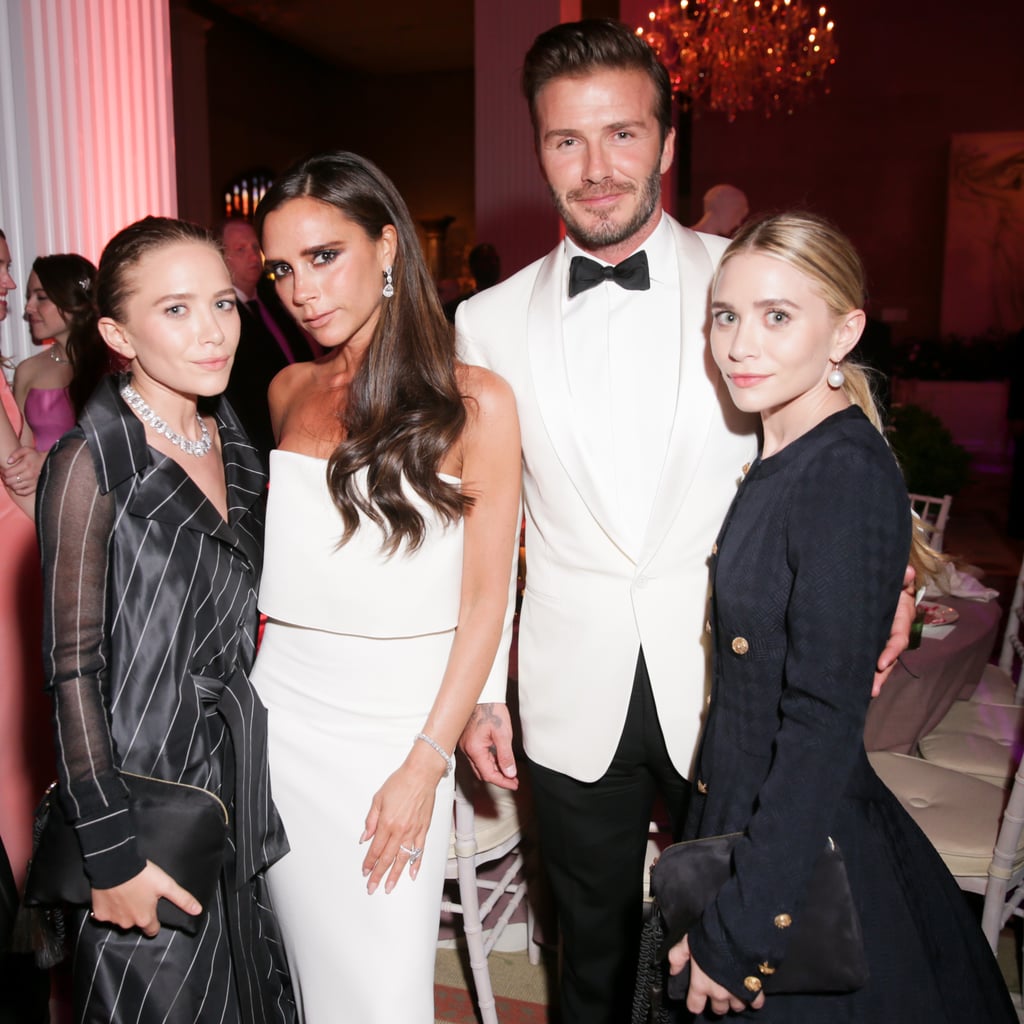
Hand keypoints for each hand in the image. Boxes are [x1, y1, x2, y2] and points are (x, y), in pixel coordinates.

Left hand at [3, 446, 43, 495]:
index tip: (3, 470)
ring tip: (11, 480)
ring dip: (11, 484)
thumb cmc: (35, 456)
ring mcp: (33, 482)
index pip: (8, 473)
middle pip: (10, 481)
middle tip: (6, 476)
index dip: (3, 472)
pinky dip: (18, 490)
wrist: (49, 462)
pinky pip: (23, 492)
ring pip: (16, 487)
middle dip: (5, 479)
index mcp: (26, 465)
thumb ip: (15, 454)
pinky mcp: (36, 487)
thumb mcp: (26, 450)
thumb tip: (8, 461)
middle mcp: (29, 475)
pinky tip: (17, 485)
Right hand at [90, 861, 200, 936]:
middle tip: (139, 895)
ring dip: (124, 910)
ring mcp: (112, 920)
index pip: (152, 930)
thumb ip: (182, 899)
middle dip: (138, 913)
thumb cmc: (143, 876)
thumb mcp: (166, 885)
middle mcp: (128, 924)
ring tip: (127, 893)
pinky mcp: (99, 913)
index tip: (154, 909)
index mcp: (145, 918)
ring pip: (121, 919)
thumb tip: (198, 911)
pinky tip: (113, 895)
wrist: (115, 866)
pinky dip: (109, 907)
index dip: (154, 921)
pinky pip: (105, 914)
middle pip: (136, 923)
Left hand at [360, 751, 441, 894]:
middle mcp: (400, 830)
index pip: (375, 849)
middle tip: (373, 887)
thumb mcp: (378, 798)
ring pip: (403, 858)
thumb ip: (371, 820)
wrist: (421, 774)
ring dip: (395, 875)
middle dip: (378, 875)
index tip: (365, 872)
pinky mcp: (424, 829)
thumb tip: (365, 837)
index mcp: (387, 823)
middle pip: (388, 858)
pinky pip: (419, 850)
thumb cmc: (400, 782)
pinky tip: (412, 873)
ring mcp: (413, 831)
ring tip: (390, 886)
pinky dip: (416, 864)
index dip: (369, 862)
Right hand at [458, 703, 517, 789]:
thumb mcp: (503, 734)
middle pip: (482, 772)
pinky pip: (477, 757)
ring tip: (508, 770)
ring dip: (494, 770)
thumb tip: (510, 773)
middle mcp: (466, 749)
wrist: (483, 695)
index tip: (514, 784)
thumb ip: (506, 756)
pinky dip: (488, 761)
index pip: (488, 774)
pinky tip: (498, 759)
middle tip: (513, 780)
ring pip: (479, 766)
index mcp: (474, 749)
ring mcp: (465, 745)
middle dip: (499, 778)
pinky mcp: (466, 741)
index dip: (503, 782)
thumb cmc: (492, 710)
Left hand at [668, 935, 764, 1014]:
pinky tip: (751, 987)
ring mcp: (737, 993)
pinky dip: (754, 998)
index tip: (698, 996)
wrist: (738, 933)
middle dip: (717, 1001)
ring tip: (733, 985)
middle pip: (718, 1009)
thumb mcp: (688, 942)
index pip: (695, 1006)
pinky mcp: (754, 990)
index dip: (695, 1002)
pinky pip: (756, 1003)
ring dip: (735, 999)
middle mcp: (719, 993)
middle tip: (718, 987)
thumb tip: (673, 970)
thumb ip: (677, 956)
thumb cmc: (712, 937)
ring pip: (736, 1007)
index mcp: (702, 984)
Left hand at [872, 565, 915, 696]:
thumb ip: (902, 577)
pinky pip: (866, 655)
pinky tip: (852, 683)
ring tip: (862, 693)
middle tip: (871, 690)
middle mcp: (892, 634)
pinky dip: (861, 668)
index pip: (897, 639)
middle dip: (881, 675)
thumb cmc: (892, 582)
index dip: (891, 652)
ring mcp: (880, 639)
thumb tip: (907, 572)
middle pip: (888, 658)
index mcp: (900, 620)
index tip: (881, 664)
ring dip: (872, 678)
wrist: (883, 584)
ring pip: (878, 662)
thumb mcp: (898, 579)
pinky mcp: (868, 640)